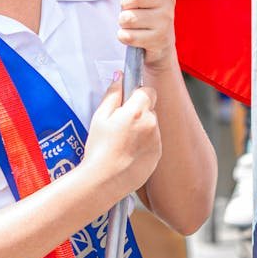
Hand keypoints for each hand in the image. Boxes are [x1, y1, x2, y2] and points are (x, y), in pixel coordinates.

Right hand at [82, 75, 161, 198]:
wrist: (105, 180)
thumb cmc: (99, 149)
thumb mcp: (99, 117)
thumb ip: (112, 94)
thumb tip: (119, 77)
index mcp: (137, 111)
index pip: (147, 91)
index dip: (137, 95)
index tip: (127, 102)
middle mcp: (152, 124)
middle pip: (150, 109)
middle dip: (138, 112)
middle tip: (120, 125)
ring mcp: (157, 140)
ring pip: (152, 126)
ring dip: (142, 129)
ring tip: (122, 142)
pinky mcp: (157, 155)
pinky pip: (153, 142)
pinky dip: (144, 144)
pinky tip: (128, 153)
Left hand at [118, 0, 176, 72]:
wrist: (158, 46)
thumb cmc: (145, 14)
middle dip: (125, 5)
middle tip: (129, 9)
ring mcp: (166, 19)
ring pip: (130, 18)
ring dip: (124, 23)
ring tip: (132, 24)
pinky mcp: (160, 38)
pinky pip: (129, 35)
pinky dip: (124, 37)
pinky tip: (133, 36)